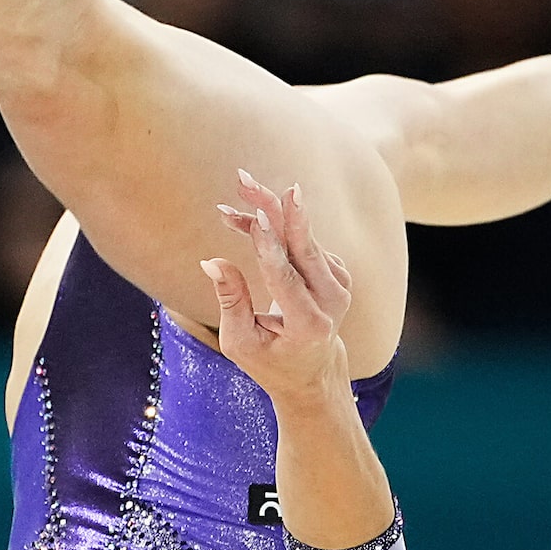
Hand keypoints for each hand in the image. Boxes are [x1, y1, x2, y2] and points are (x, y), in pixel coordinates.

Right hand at [204, 171, 355, 402]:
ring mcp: (339, 283)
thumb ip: (231, 302)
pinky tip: (248, 218)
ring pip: (300, 236)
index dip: (269, 246)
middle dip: (273, 207)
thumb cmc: (269, 361)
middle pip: (301, 245)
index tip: (256, 217)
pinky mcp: (336, 270)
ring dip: (266, 212)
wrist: (312, 371)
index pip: (287, 278)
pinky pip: (302, 241)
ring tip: (234, 193)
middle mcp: (332, 301)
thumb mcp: (241, 342)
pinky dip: (275, 227)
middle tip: (245, 179)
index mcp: (309, 325)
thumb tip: (212, 262)